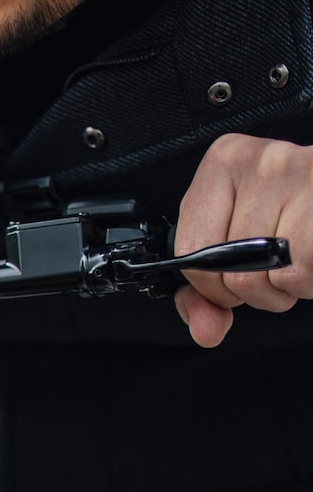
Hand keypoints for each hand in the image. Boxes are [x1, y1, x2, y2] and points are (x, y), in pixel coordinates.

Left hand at [173, 133, 312, 346]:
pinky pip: (306, 271)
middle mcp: (263, 161)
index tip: (236, 278)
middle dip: (261, 290)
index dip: (214, 285)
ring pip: (275, 276)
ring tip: (306, 261)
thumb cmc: (299, 216)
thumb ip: (208, 293)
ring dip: (295, 287)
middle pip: (234, 270)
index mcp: (226, 162)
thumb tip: (205, 330)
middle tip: (284, 268)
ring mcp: (306, 173)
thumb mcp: (240, 243)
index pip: (191, 249)